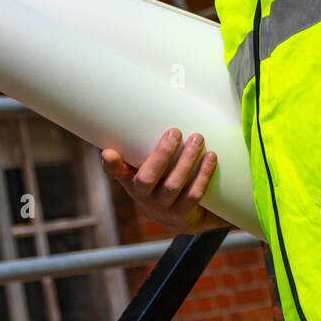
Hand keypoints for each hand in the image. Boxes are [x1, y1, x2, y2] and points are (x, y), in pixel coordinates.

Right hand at [101, 127, 232, 235]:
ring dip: (187, 160)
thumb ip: (142, 144)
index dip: (111, 164)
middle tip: (175, 131)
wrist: (177, 218)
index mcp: (131, 180)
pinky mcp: (183, 214)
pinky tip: (211, 157)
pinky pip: (194, 194)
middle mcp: (143, 196)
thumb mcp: (147, 166)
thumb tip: (144, 102)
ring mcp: (163, 207)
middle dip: (162, 153)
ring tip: (198, 138)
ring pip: (173, 185)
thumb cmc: (161, 181)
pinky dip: (203, 175)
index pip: (116, 172)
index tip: (109, 152)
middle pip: (148, 177)